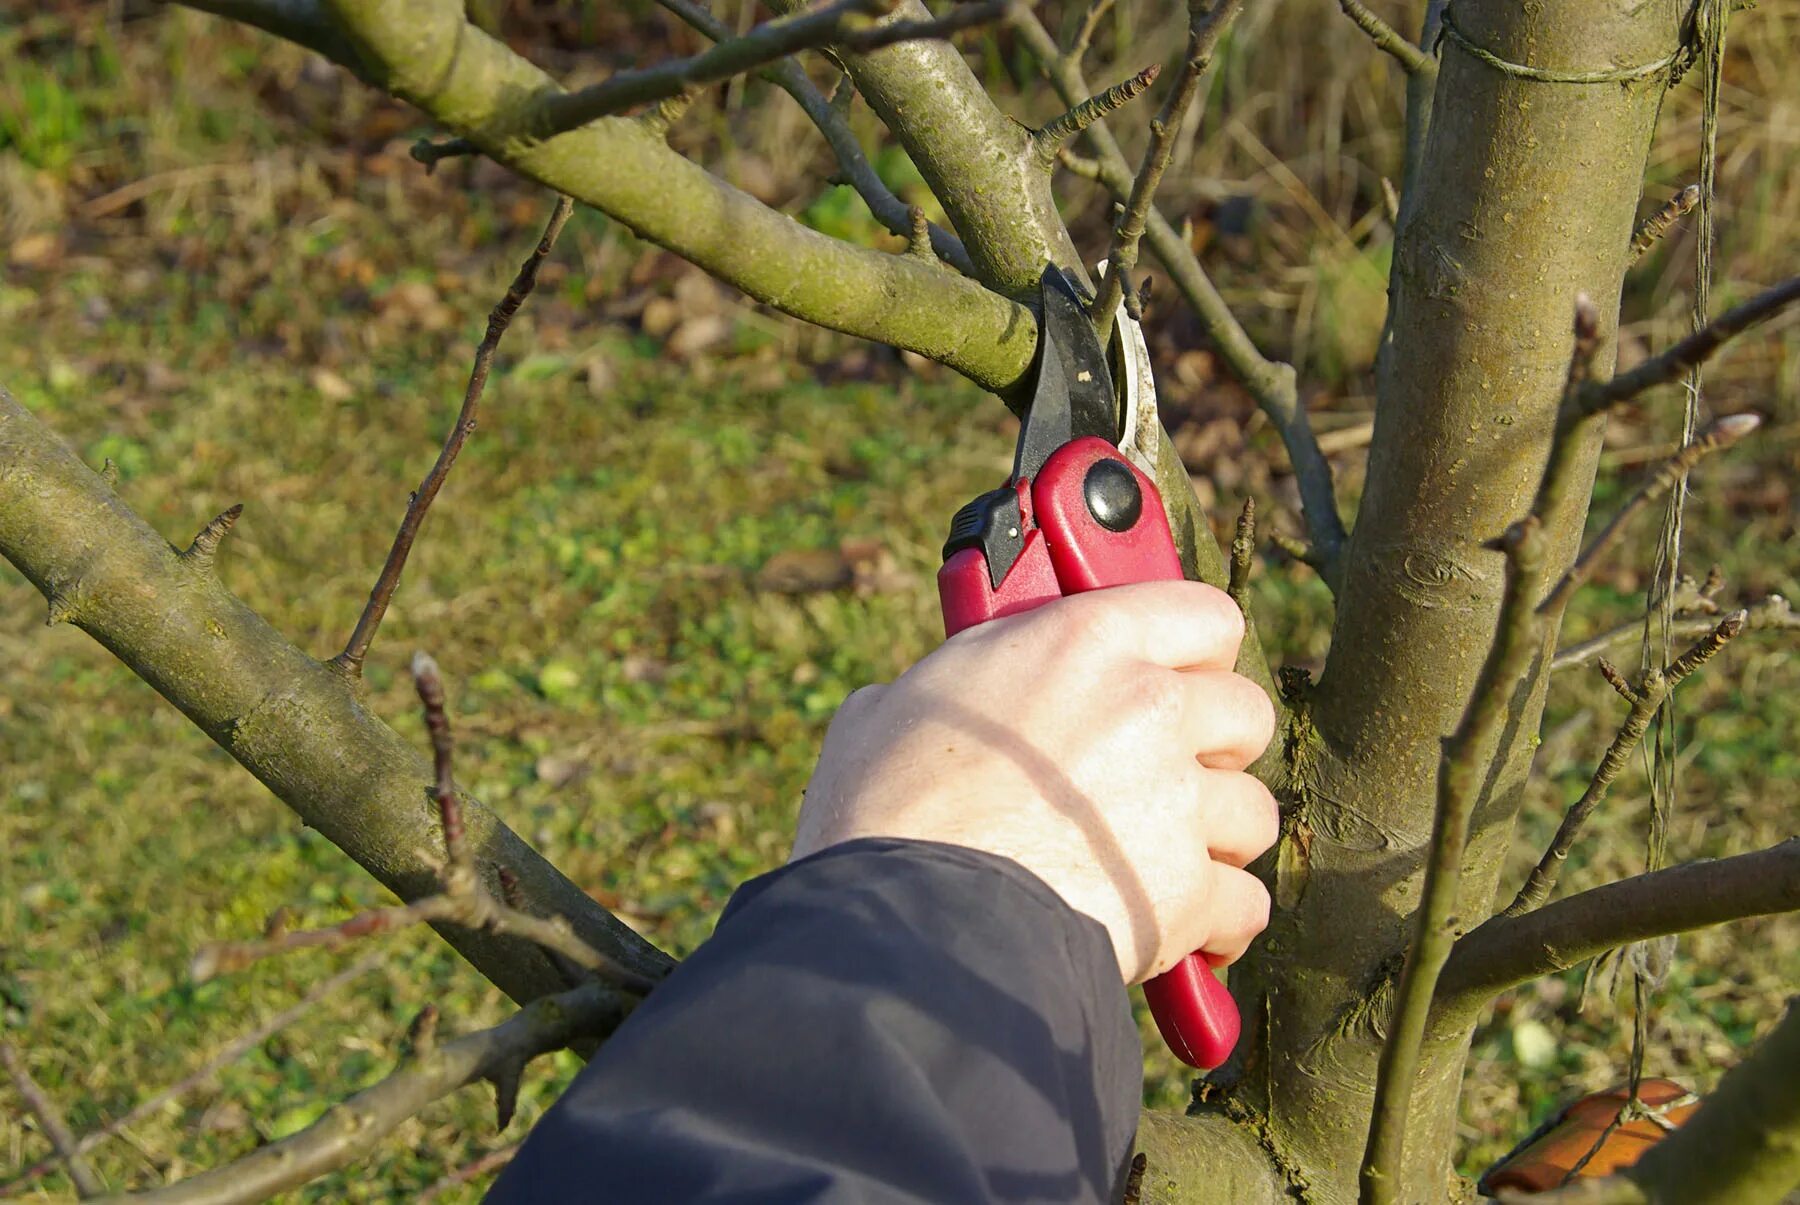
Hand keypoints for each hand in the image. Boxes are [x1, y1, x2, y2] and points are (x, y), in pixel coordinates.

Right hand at [792, 581, 1277, 984]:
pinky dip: (1220, 922)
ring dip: (1218, 839)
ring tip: (1165, 858)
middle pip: (1247, 712)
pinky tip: (1185, 929)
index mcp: (1086, 639)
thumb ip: (961, 684)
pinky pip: (1246, 902)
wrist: (904, 919)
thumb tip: (935, 703)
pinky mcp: (1186, 891)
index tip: (1181, 673)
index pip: (1205, 614)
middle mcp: (1148, 706)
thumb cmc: (884, 808)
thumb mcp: (900, 703)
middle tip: (1170, 773)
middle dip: (1216, 748)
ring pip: (1253, 813)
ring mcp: (1176, 801)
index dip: (1197, 650)